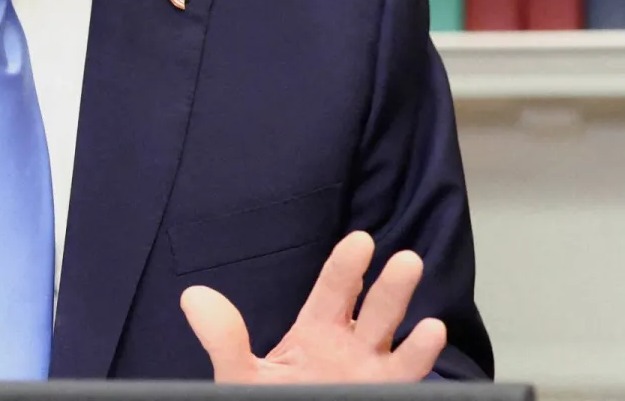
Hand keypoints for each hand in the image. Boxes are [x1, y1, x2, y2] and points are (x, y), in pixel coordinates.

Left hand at [180, 230, 445, 382]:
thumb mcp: (241, 375)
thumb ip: (224, 338)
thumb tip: (194, 296)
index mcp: (317, 332)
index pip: (333, 290)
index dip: (346, 266)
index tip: (359, 240)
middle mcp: (350, 347)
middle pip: (375, 308)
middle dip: (389, 285)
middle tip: (405, 257)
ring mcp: (371, 372)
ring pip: (395, 337)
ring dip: (409, 312)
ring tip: (418, 289)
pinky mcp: (385, 394)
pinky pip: (406, 375)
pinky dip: (419, 355)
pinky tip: (430, 333)